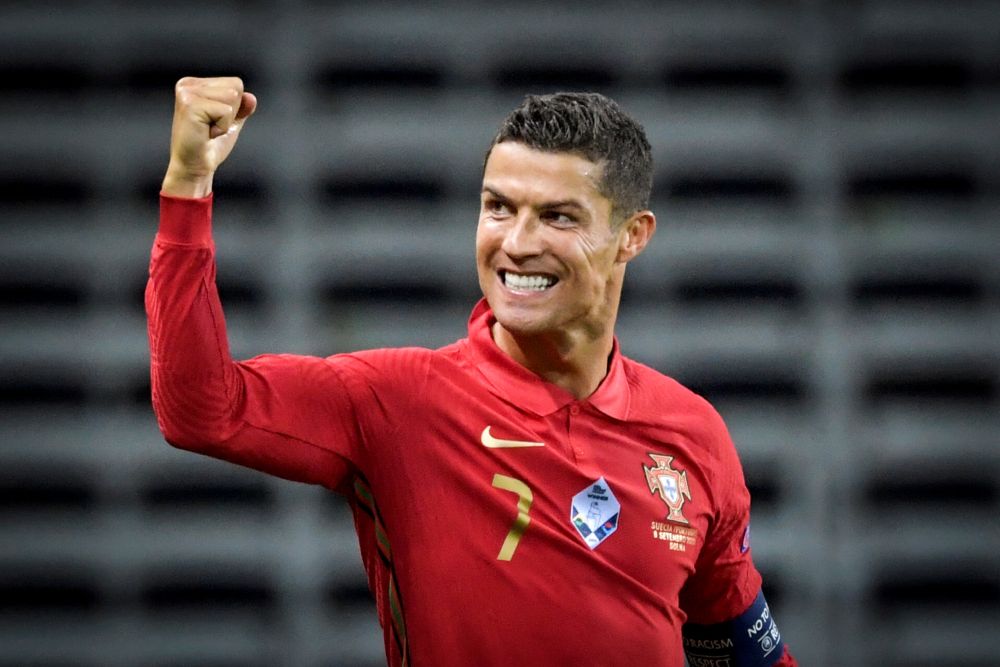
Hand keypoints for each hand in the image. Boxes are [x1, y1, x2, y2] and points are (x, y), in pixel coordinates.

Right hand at [161, 76, 256, 197]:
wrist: (194, 167)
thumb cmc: (209, 145)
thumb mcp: (230, 122)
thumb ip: (241, 107)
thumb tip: (251, 97)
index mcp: (194, 84)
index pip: (235, 83)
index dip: (234, 108)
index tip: (214, 121)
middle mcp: (187, 84)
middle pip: (235, 87)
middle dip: (231, 113)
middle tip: (210, 128)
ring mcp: (187, 93)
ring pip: (232, 97)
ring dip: (226, 121)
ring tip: (208, 130)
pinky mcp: (190, 105)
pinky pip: (226, 111)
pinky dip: (222, 127)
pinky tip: (206, 134)